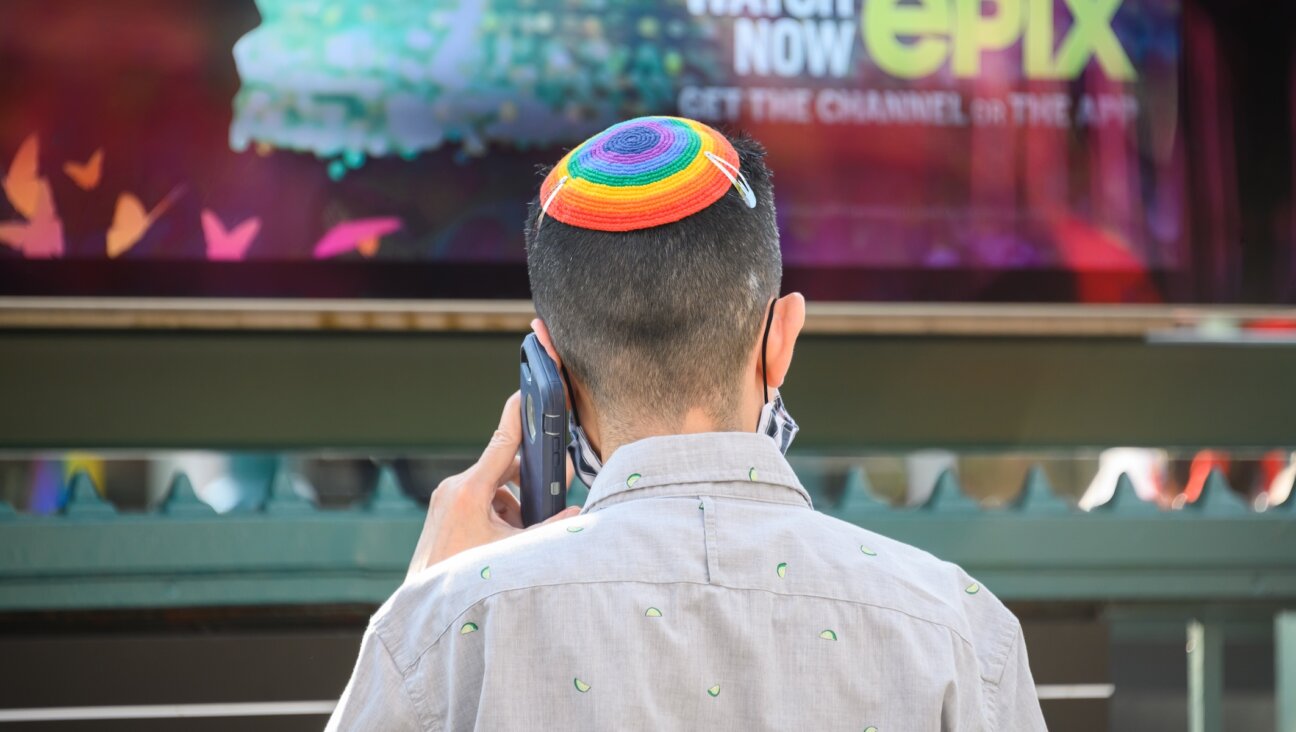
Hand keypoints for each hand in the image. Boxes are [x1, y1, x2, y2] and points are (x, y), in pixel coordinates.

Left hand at [406, 392, 580, 579]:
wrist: (425, 609)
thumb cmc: (465, 581)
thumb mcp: (513, 553)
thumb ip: (549, 531)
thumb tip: (575, 514)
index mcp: (469, 491)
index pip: (502, 442)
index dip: (518, 415)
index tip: (526, 391)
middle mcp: (454, 488)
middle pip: (503, 470)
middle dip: (528, 486)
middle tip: (550, 498)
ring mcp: (445, 499)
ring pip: (493, 490)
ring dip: (513, 507)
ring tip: (518, 539)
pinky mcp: (443, 511)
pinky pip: (479, 502)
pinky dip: (496, 515)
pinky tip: (502, 542)